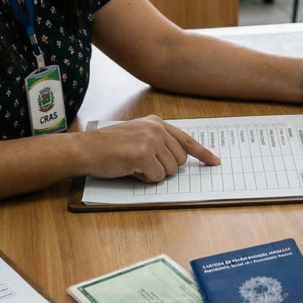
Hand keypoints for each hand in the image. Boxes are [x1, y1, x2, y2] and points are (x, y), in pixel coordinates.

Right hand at [78, 116, 219, 181]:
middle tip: (143, 164)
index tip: (214, 161)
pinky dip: (144, 179)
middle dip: (165, 168)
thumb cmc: (108, 146)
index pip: (186, 140)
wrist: (87, 149)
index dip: (202, 153)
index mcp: (156, 122)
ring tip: (134, 165)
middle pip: (180, 160)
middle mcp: (157, 129)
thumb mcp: (137, 135)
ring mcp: (151, 141)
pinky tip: (130, 170)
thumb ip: (158, 142)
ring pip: (170, 170)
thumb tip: (178, 161)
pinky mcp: (144, 155)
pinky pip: (157, 178)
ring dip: (153, 174)